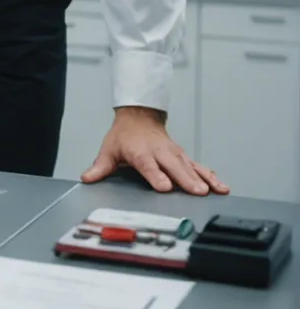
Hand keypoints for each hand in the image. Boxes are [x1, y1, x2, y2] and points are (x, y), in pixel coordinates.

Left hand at [82, 107, 228, 194]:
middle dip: (185, 179)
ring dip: (203, 179)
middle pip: (174, 167)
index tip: (164, 187)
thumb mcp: (109, 149)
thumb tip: (87, 178)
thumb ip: (100, 166)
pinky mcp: (183, 156)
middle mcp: (160, 152)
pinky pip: (198, 167)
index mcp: (140, 152)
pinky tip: (221, 186)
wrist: (139, 117)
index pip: (148, 166)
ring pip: (190, 167)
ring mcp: (174, 154)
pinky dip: (210, 175)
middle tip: (197, 191)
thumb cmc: (124, 136)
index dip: (156, 176)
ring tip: (214, 191)